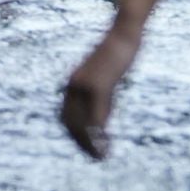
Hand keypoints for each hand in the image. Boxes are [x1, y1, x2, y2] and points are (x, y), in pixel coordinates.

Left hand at [60, 20, 141, 158]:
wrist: (123, 32)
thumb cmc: (118, 53)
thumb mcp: (107, 80)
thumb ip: (101, 100)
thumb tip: (100, 124)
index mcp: (73, 84)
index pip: (66, 117)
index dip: (75, 136)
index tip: (88, 149)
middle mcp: (73, 86)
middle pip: (70, 123)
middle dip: (81, 144)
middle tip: (96, 158)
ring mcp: (84, 86)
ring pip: (82, 124)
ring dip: (90, 144)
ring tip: (101, 157)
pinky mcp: (97, 86)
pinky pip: (96, 117)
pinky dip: (99, 136)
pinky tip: (107, 145)